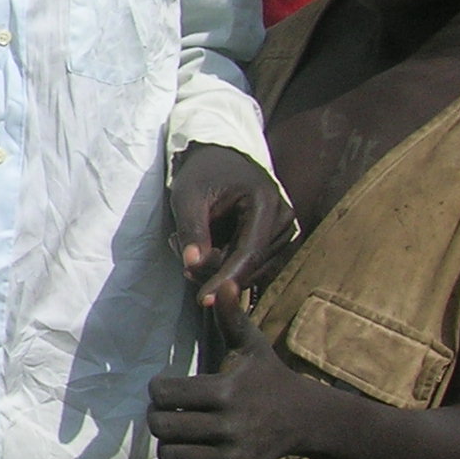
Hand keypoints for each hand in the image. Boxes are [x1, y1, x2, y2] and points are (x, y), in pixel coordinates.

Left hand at [147, 284, 297, 458]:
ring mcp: (230, 456)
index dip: (158, 389)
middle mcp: (227, 427)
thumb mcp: (252, 344)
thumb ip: (232, 316)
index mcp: (225, 392)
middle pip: (160, 426)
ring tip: (181, 430)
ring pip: (169, 455)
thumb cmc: (268, 377)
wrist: (304, 419)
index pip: (163, 394)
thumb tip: (224, 283)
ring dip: (169, 442)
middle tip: (169, 409)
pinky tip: (194, 450)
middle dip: (159, 415)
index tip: (169, 386)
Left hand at [169, 143, 292, 301]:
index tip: (203, 300)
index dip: (226, 279)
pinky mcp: (277, 240)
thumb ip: (191, 230)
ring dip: (215, 267)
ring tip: (180, 241)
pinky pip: (251, 265)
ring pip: (250, 269)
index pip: (249, 253)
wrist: (218, 158)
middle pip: (250, 265)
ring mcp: (285, 231)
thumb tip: (192, 265)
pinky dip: (223, 264)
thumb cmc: (201, 173)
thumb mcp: (188, 196)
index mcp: (267, 202)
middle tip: (174, 247)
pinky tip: (199, 249)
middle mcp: (284, 219)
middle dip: (212, 270)